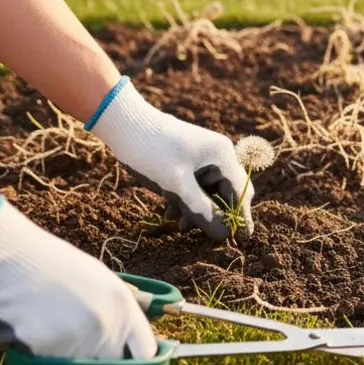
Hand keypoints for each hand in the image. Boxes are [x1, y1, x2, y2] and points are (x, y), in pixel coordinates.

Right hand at [0, 195, 156, 360]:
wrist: (15, 262)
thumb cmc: (58, 269)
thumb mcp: (103, 283)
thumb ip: (120, 313)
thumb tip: (131, 340)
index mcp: (125, 309)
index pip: (146, 353)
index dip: (139, 363)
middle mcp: (108, 329)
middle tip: (85, 355)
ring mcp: (80, 343)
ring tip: (55, 333)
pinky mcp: (50, 353)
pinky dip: (43, 362)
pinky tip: (36, 335)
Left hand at [88, 79, 252, 240]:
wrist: (122, 123)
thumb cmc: (150, 151)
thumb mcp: (176, 185)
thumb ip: (202, 211)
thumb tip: (224, 235)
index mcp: (222, 157)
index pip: (240, 194)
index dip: (240, 218)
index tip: (240, 241)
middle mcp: (219, 155)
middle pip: (228, 193)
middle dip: (217, 215)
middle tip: (206, 235)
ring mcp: (204, 157)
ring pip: (210, 192)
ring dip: (198, 210)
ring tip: (178, 224)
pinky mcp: (189, 160)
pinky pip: (196, 186)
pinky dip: (187, 200)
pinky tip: (170, 211)